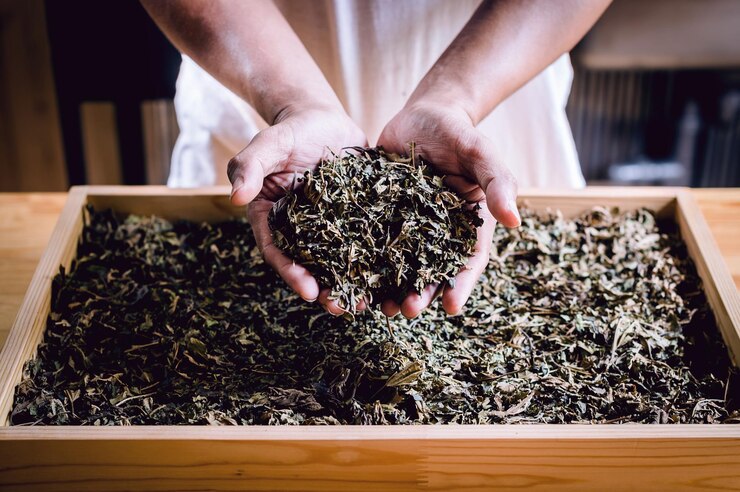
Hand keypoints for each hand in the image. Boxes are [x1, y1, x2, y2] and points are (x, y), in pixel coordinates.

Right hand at [228, 103, 366, 314]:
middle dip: (325, 289)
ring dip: (351, 283)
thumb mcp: (268, 144)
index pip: (278, 251)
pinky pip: (366, 241)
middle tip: (341, 308)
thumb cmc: (289, 131)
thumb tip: (235, 197)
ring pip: (339, 260)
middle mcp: (301, 229)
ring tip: (367, 302)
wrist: (321, 119)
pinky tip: (391, 275)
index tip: (308, 292)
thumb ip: (249, 166)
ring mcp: (330, 226)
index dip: (292, 273)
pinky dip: (376, 260)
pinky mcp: (356, 218)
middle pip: (310, 265)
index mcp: (273, 218)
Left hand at [377, 101, 520, 317]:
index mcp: (466, 226)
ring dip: (389, 288)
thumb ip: (498, 183)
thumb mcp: (481, 154)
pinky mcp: (379, 217)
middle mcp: (436, 234)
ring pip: (398, 264)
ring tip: (379, 307)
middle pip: (429, 271)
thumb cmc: (459, 134)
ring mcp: (406, 228)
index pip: (467, 261)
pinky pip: (370, 243)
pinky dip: (362, 261)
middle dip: (420, 294)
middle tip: (407, 312)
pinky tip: (349, 277)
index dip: (460, 285)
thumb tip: (516, 221)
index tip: (452, 307)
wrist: (423, 115)